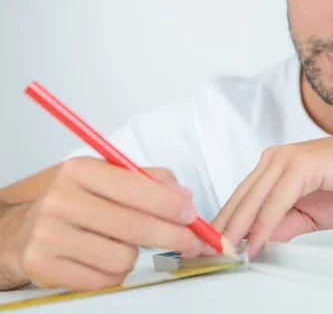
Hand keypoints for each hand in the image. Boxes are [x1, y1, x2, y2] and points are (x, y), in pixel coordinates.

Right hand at [6, 157, 201, 290]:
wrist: (23, 231)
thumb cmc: (77, 201)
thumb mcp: (109, 177)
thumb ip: (149, 180)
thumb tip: (184, 197)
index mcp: (79, 170)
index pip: (135, 188)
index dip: (170, 205)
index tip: (192, 215)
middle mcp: (60, 200)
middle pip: (133, 226)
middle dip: (173, 236)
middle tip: (193, 242)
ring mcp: (48, 235)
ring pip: (122, 257)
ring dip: (137, 256)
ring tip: (127, 245)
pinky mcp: (44, 266)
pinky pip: (104, 279)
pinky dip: (116, 273)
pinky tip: (107, 260)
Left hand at [208, 134, 332, 256]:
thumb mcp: (310, 214)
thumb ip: (283, 224)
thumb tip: (257, 241)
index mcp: (273, 167)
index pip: (240, 199)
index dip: (223, 224)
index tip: (209, 246)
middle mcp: (274, 159)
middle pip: (240, 199)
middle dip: (221, 229)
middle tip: (203, 253)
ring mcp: (287, 160)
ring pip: (253, 200)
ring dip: (235, 230)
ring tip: (221, 253)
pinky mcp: (302, 165)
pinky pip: (276, 201)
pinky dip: (263, 224)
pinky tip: (253, 243)